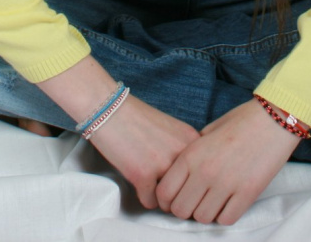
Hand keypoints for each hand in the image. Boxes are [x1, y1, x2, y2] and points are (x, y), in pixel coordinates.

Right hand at [35, 57, 198, 208]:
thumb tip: (189, 181)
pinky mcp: (143, 174)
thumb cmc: (137, 119)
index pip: (201, 174)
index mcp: (192, 140)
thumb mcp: (172, 129)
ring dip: (160, 198)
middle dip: (176, 194)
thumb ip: (184, 151)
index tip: (178, 180)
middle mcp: (182, 152)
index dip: (189, 181)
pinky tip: (138, 183)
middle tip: (162, 186)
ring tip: (150, 185)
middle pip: (188, 190)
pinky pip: (150, 202)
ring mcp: (163, 164)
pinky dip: (143, 197)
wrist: (108, 108)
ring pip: (170, 200)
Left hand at [155, 99, 301, 224]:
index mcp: (191, 154)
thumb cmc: (241, 121)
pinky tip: (227, 203)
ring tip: (212, 202)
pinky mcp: (248, 193)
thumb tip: (183, 175)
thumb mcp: (207, 131)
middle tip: (193, 202)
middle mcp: (205, 171)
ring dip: (204, 213)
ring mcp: (226, 184)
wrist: (274, 118)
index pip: (164, 192)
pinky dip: (224, 215)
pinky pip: (226, 219)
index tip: (173, 199)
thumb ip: (193, 153)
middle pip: (180, 210)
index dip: (165, 201)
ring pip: (202, 217)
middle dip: (184, 209)